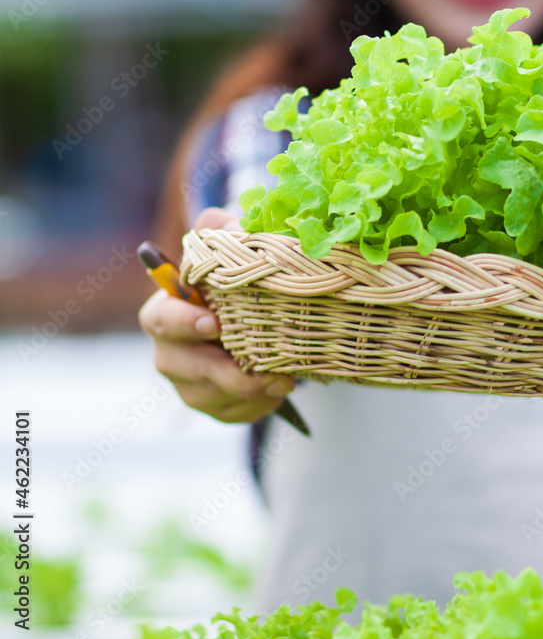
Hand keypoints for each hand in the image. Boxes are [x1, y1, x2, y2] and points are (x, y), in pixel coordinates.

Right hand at [138, 208, 295, 422]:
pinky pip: (234, 412)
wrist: (253, 321)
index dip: (184, 322)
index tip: (213, 323)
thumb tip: (236, 226)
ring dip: (250, 391)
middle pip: (186, 368)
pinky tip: (279, 391)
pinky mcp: (214, 407)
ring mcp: (189, 385)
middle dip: (225, 372)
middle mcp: (170, 352)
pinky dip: (259, 405)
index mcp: (166, 312)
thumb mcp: (225, 251)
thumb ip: (222, 231)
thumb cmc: (232, 284)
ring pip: (213, 395)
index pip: (162, 320)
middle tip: (263, 371)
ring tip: (284, 381)